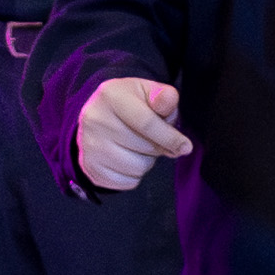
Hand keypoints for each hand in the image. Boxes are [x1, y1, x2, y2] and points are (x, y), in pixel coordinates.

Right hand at [75, 76, 191, 193]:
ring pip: (137, 167)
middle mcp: (95, 119)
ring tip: (139, 147)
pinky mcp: (90, 167)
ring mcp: (89, 145)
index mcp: (111, 95)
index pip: (146, 123)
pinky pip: (127, 182)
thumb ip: (163, 97)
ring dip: (147, 161)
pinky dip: (134, 174)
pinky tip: (128, 157)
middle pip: (144, 147)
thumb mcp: (148, 92)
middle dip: (158, 146)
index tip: (186, 146)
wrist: (100, 117)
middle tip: (153, 138)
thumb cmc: (132, 104)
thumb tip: (170, 99)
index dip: (170, 137)